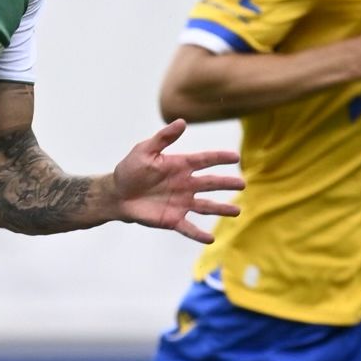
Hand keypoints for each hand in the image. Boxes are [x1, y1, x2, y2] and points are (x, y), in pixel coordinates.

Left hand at [108, 119, 241, 243]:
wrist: (117, 194)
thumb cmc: (131, 170)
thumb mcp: (145, 151)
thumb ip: (163, 138)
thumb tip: (182, 122)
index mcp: (181, 166)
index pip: (205, 160)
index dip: (220, 158)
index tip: (235, 157)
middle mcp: (186, 184)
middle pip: (211, 183)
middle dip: (226, 183)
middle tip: (242, 183)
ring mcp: (181, 203)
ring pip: (206, 206)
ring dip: (221, 209)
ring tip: (236, 211)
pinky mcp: (172, 219)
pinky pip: (188, 227)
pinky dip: (198, 234)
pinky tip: (210, 239)